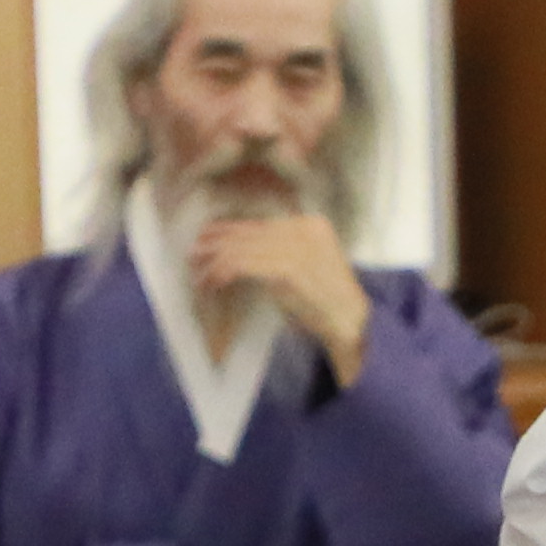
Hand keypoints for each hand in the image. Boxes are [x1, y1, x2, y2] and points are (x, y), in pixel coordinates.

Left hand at [188, 216, 375, 386]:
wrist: (351, 322)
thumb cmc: (327, 302)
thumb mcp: (308, 267)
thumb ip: (283, 253)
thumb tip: (243, 251)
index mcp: (312, 226)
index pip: (262, 224)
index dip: (231, 229)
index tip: (208, 235)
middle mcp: (304, 231)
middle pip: (249, 233)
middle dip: (218, 243)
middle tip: (194, 253)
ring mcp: (297, 249)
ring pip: (242, 248)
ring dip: (214, 262)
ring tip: (198, 272)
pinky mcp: (287, 270)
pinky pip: (243, 265)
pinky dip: (222, 273)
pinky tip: (212, 282)